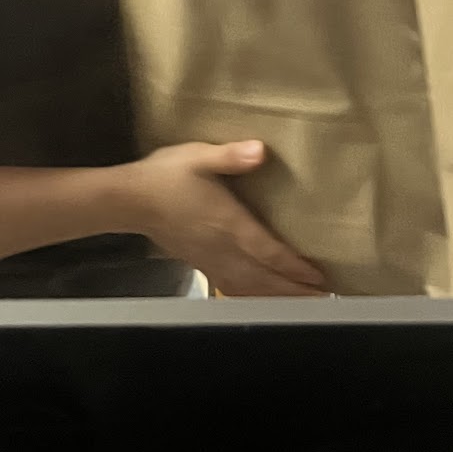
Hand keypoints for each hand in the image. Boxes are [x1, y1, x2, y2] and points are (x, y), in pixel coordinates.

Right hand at [125, 140, 326, 297]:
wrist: (129, 200)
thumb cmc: (166, 175)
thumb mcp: (198, 156)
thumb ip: (230, 156)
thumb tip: (260, 151)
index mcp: (229, 224)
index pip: (269, 252)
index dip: (295, 267)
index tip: (319, 275)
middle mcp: (223, 249)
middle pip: (265, 278)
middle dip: (295, 289)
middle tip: (323, 296)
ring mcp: (210, 260)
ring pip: (250, 287)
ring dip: (277, 296)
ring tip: (302, 300)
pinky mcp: (199, 263)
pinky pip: (232, 286)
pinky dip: (252, 296)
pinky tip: (260, 298)